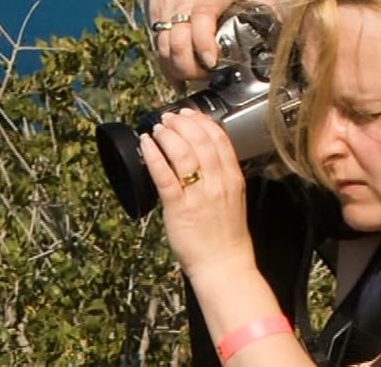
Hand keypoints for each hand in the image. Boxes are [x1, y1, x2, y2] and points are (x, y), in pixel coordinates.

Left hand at [137, 108, 255, 280]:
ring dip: (168, 135)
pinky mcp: (179, 207)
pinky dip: (154, 155)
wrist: (224, 266)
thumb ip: (222, 177)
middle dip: (182, 123)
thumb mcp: (234, 199)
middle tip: (168, 117)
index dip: (202, 121)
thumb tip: (204, 159)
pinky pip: (164, 175)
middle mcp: (217, 182)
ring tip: (157, 128)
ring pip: (183, 153)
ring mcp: (198, 194)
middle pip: (200, 140)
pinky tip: (146, 144)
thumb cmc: (226, 237)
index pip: (219, 139)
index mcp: (232, 178)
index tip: (190, 113)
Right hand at [146, 0, 277, 90]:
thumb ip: (267, 6)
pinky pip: (156, 47)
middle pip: (177, 40)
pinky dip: (166, 66)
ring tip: (195, 77)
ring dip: (177, 69)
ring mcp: (164, 8)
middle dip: (190, 67)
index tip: (212, 61)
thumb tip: (283, 37)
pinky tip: (178, 78)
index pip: (201, 17)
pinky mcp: (153, 15)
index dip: (204, 43)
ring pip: (163, 47)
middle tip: (207, 76)